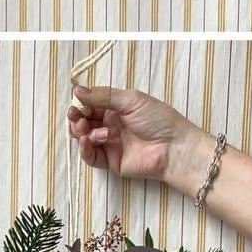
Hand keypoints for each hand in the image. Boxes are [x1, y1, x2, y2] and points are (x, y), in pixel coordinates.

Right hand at [67, 84, 209, 188]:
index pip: (90, 105)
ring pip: (83, 137)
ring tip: (87, 129)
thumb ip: (103, 96)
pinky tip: (87, 141)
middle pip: (83, 121)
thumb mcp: (132, 100)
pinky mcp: (110, 161)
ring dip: (80, 131)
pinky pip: (90, 156)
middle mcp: (111, 125)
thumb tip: (77, 90)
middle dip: (76, 118)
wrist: (175, 148)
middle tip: (77, 117)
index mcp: (116, 109)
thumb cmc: (159, 120)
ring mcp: (109, 144)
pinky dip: (84, 148)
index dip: (81, 104)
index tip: (77, 103)